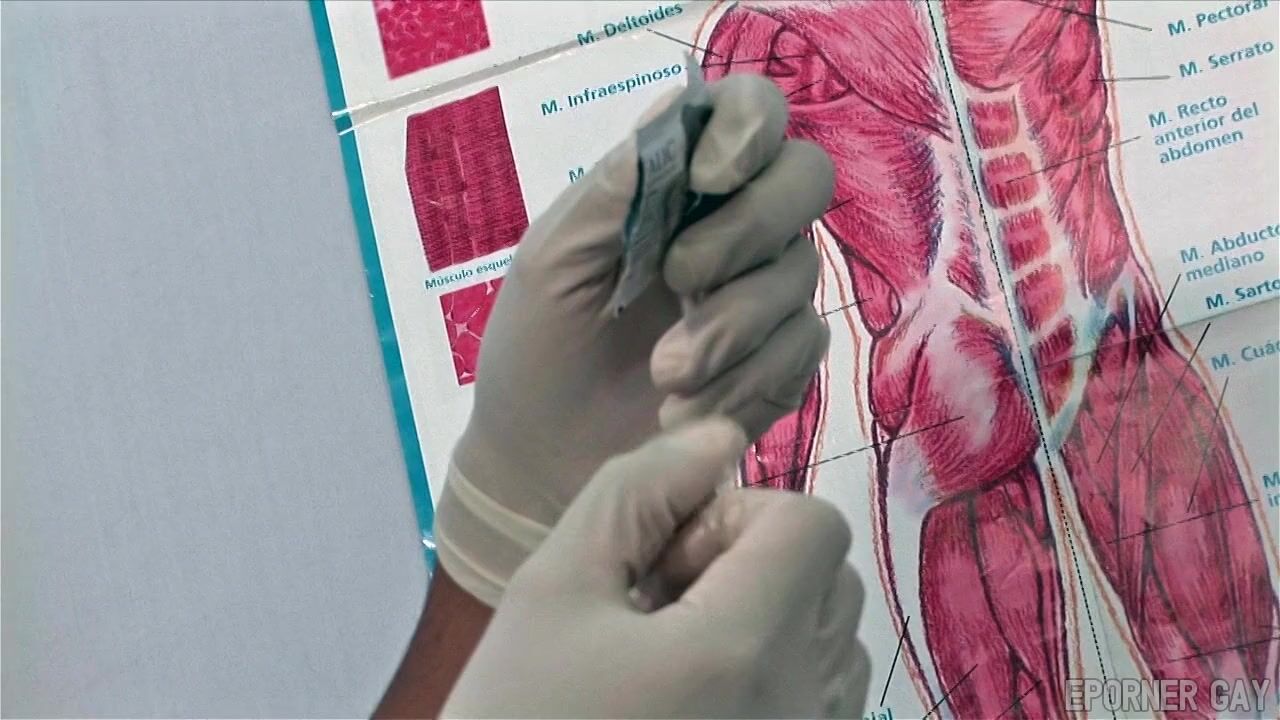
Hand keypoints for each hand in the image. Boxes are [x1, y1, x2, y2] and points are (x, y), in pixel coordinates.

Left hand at [436, 75, 834, 604]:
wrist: (541, 467)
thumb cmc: (537, 350)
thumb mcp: (555, 258)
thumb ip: (620, 186)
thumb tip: (682, 104)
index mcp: (677, 185)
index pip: (751, 114)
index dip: (748, 129)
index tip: (707, 177)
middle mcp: (734, 227)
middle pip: (805, 180)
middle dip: (747, 228)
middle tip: (679, 277)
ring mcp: (764, 298)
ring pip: (799, 275)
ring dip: (731, 325)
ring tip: (663, 375)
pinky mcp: (779, 367)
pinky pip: (800, 352)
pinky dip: (745, 381)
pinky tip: (687, 411)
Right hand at [442, 418, 869, 718]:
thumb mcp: (551, 589)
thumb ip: (637, 492)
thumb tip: (718, 437)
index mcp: (745, 650)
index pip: (810, 524)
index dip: (736, 516)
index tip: (662, 563)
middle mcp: (802, 707)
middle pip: (828, 576)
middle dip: (749, 563)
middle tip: (655, 608)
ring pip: (830, 636)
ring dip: (762, 616)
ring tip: (667, 657)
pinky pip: (820, 696)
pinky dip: (771, 672)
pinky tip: (687, 700)